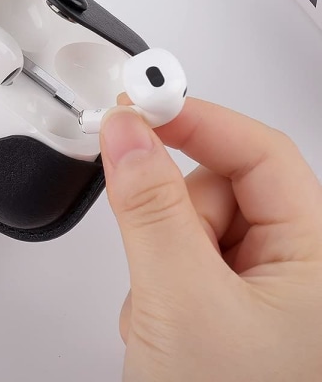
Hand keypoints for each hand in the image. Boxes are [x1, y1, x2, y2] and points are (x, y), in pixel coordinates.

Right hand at [100, 99, 321, 381]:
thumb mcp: (180, 302)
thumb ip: (148, 207)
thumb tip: (127, 134)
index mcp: (320, 258)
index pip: (258, 151)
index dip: (198, 120)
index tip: (143, 104)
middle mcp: (301, 269)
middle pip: (221, 187)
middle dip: (172, 211)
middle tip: (152, 246)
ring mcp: (264, 292)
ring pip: (194, 226)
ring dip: (160, 257)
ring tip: (161, 310)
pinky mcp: (229, 307)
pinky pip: (183, 260)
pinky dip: (159, 282)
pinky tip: (163, 326)